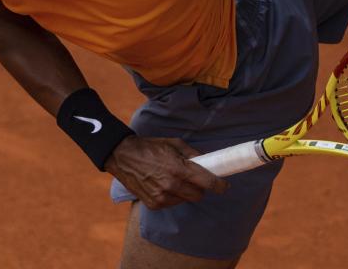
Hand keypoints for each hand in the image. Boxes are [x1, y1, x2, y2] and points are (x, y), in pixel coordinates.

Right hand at [104, 136, 227, 209]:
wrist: (123, 157)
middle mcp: (171, 185)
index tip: (224, 186)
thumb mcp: (175, 144)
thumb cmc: (151, 147)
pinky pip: (172, 203)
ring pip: (185, 200)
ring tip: (175, 179)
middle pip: (198, 195)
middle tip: (196, 179)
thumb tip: (208, 161)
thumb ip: (193, 154)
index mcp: (179, 168)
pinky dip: (173, 196)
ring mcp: (161, 196)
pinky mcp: (153, 204)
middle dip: (201, 188)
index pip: (206, 182)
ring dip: (186, 192)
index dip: (219, 185)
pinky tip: (164, 185)